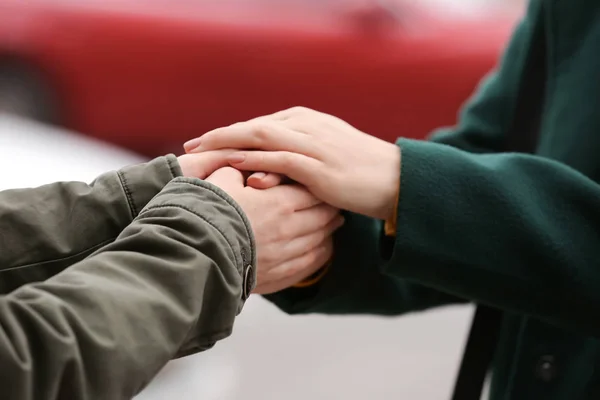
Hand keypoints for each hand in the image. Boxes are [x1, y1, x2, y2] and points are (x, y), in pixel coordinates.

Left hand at [184, 107, 400, 219]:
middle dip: (219, 136)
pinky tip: (233, 164)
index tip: (203, 143)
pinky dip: (254, 160)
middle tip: (189, 147)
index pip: (258, 124)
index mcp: (305, 121)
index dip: (228, 133)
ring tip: (200, 152)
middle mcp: (305, 126)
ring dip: (228, 144)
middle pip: (252, 127)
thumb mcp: (325, 154)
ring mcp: (312, 144)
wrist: (394, 180)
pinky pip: (279, 158)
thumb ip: (297, 153)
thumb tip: (269, 167)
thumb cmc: (358, 170)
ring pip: (260, 137)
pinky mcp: (318, 165)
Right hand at [205, 167, 343, 293]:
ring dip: (327, 232)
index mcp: (279, 202)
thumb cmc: (205, 210)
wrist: (191, 248)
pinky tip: (321, 250)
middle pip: (322, 217)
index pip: (312, 191)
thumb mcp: (221, 178)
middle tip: (335, 204)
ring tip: (332, 226)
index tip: (324, 184)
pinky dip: (319, 255)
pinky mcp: (277, 275)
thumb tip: (243, 159)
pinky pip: (308, 265)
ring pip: (319, 241)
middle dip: (330, 209)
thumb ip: (240, 166)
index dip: (320, 187)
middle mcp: (289, 229)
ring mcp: (285, 255)